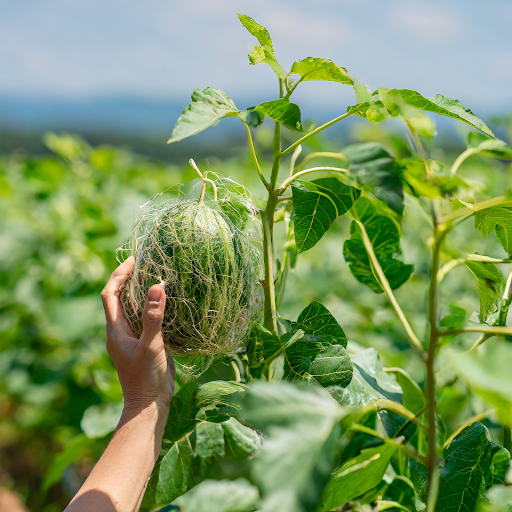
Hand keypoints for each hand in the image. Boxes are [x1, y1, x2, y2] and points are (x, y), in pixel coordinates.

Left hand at [100, 256, 174, 412]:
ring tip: (158, 277)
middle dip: (129, 279)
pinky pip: (145, 320)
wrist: (149, 405)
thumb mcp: (151, 345)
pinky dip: (153, 307)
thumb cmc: (146, 377)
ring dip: (141, 292)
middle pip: (119, 298)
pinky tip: (168, 304)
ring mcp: (132, 339)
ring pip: (133, 309)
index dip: (118, 275)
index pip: (110, 295)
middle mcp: (120, 331)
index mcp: (115, 330)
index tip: (133, 260)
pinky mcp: (145, 345)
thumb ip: (153, 316)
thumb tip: (157, 285)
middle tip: (147, 264)